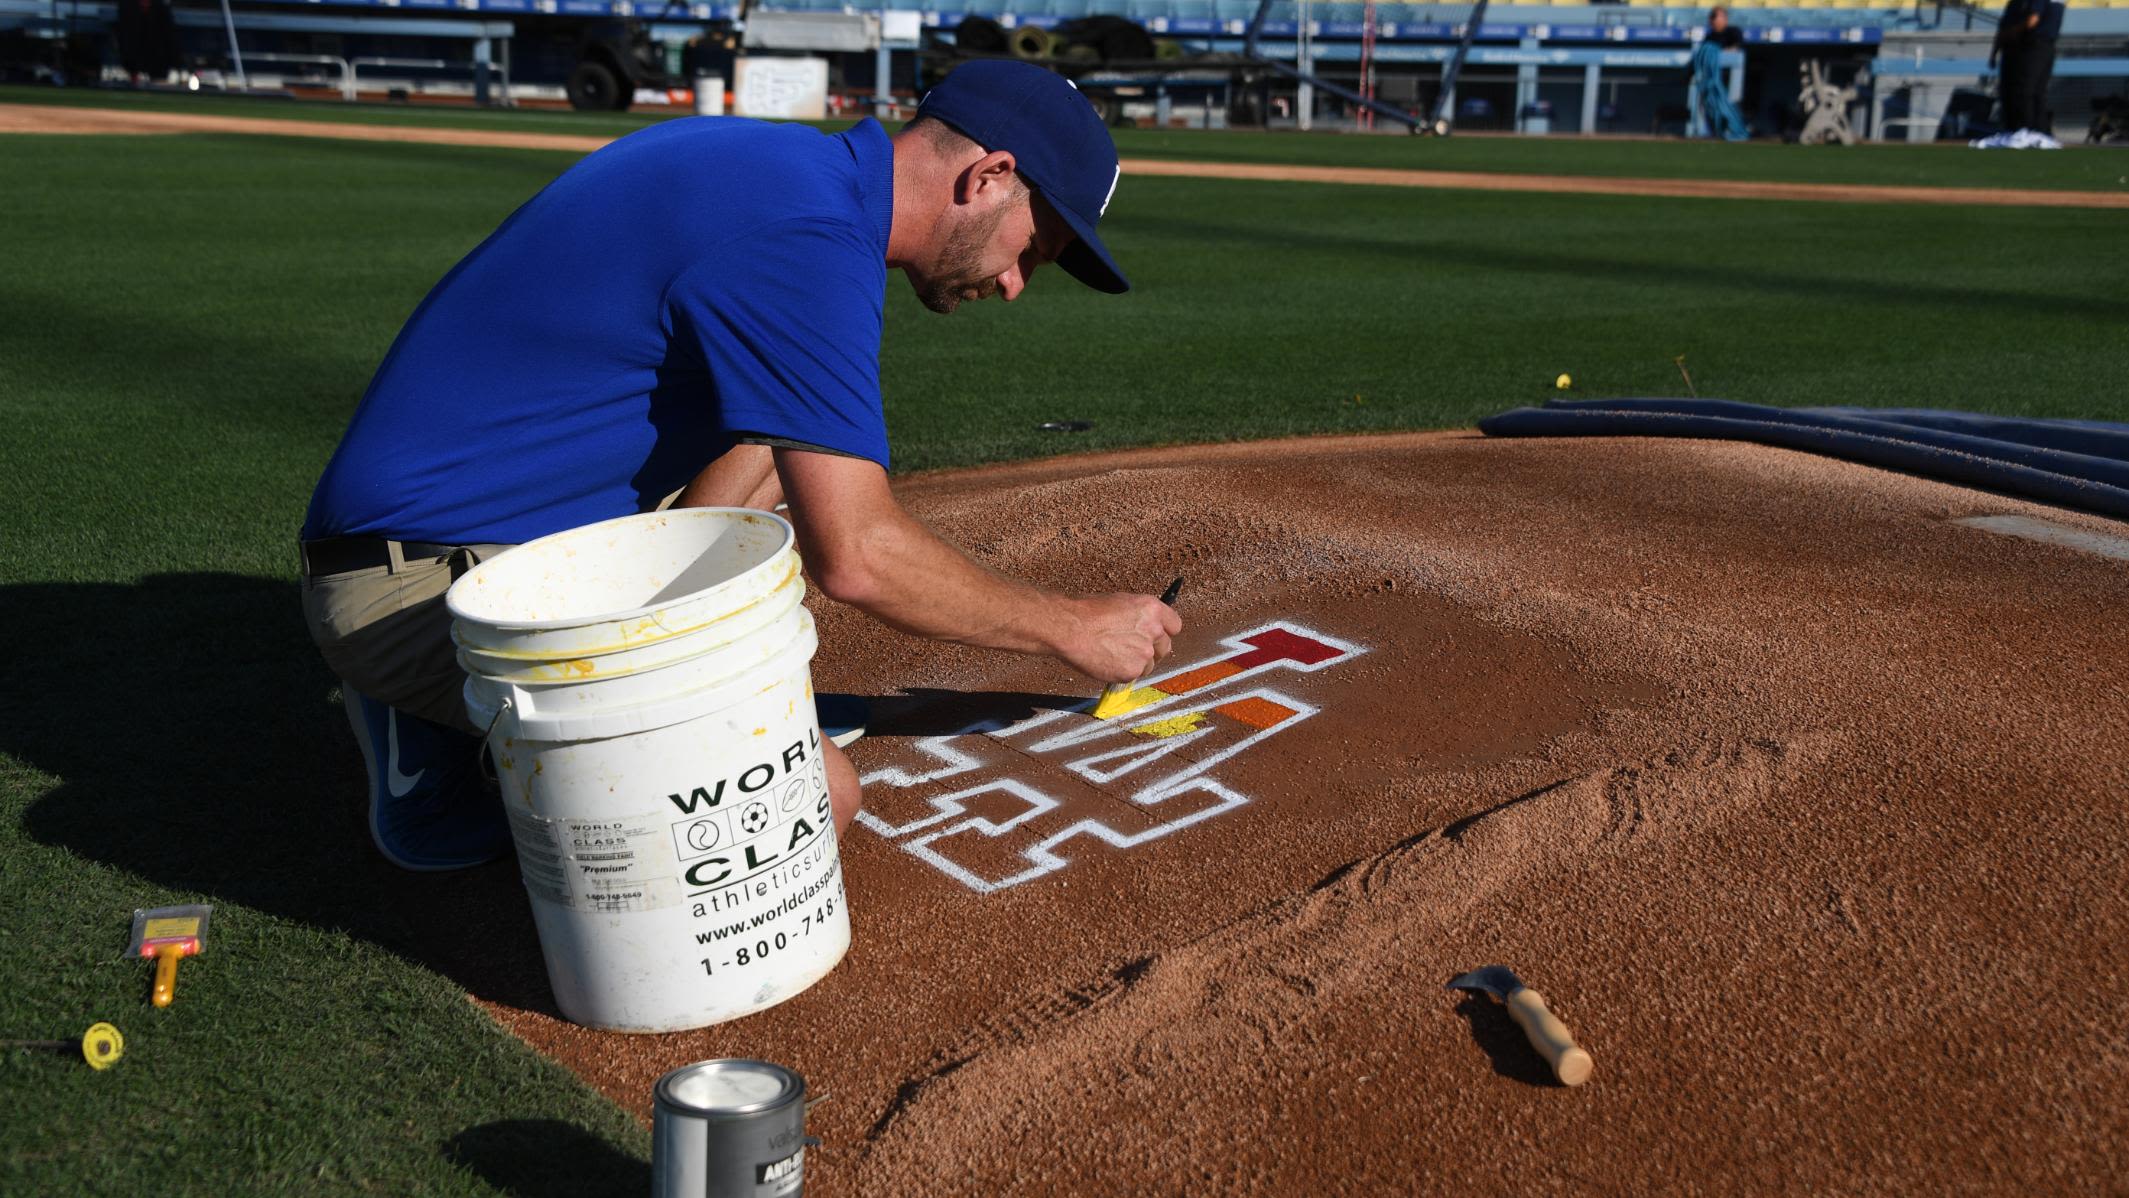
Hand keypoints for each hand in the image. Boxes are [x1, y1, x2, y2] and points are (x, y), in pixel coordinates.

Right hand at [1056, 593, 1181, 683]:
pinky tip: (1107, 662)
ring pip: (1150, 665)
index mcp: (1152, 609)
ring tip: (1113, 655)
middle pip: (1165, 648)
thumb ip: (1138, 616)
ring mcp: (1144, 653)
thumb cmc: (1087, 612)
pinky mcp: (1132, 671)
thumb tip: (1143, 627)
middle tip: (1132, 650)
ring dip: (1137, 663)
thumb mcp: (1120, 603)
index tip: (1156, 636)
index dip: (1164, 632)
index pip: (1174, 626)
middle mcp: (1154, 631)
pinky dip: (1123, 673)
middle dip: (1152, 651)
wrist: (1070, 628)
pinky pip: (1134, 676)